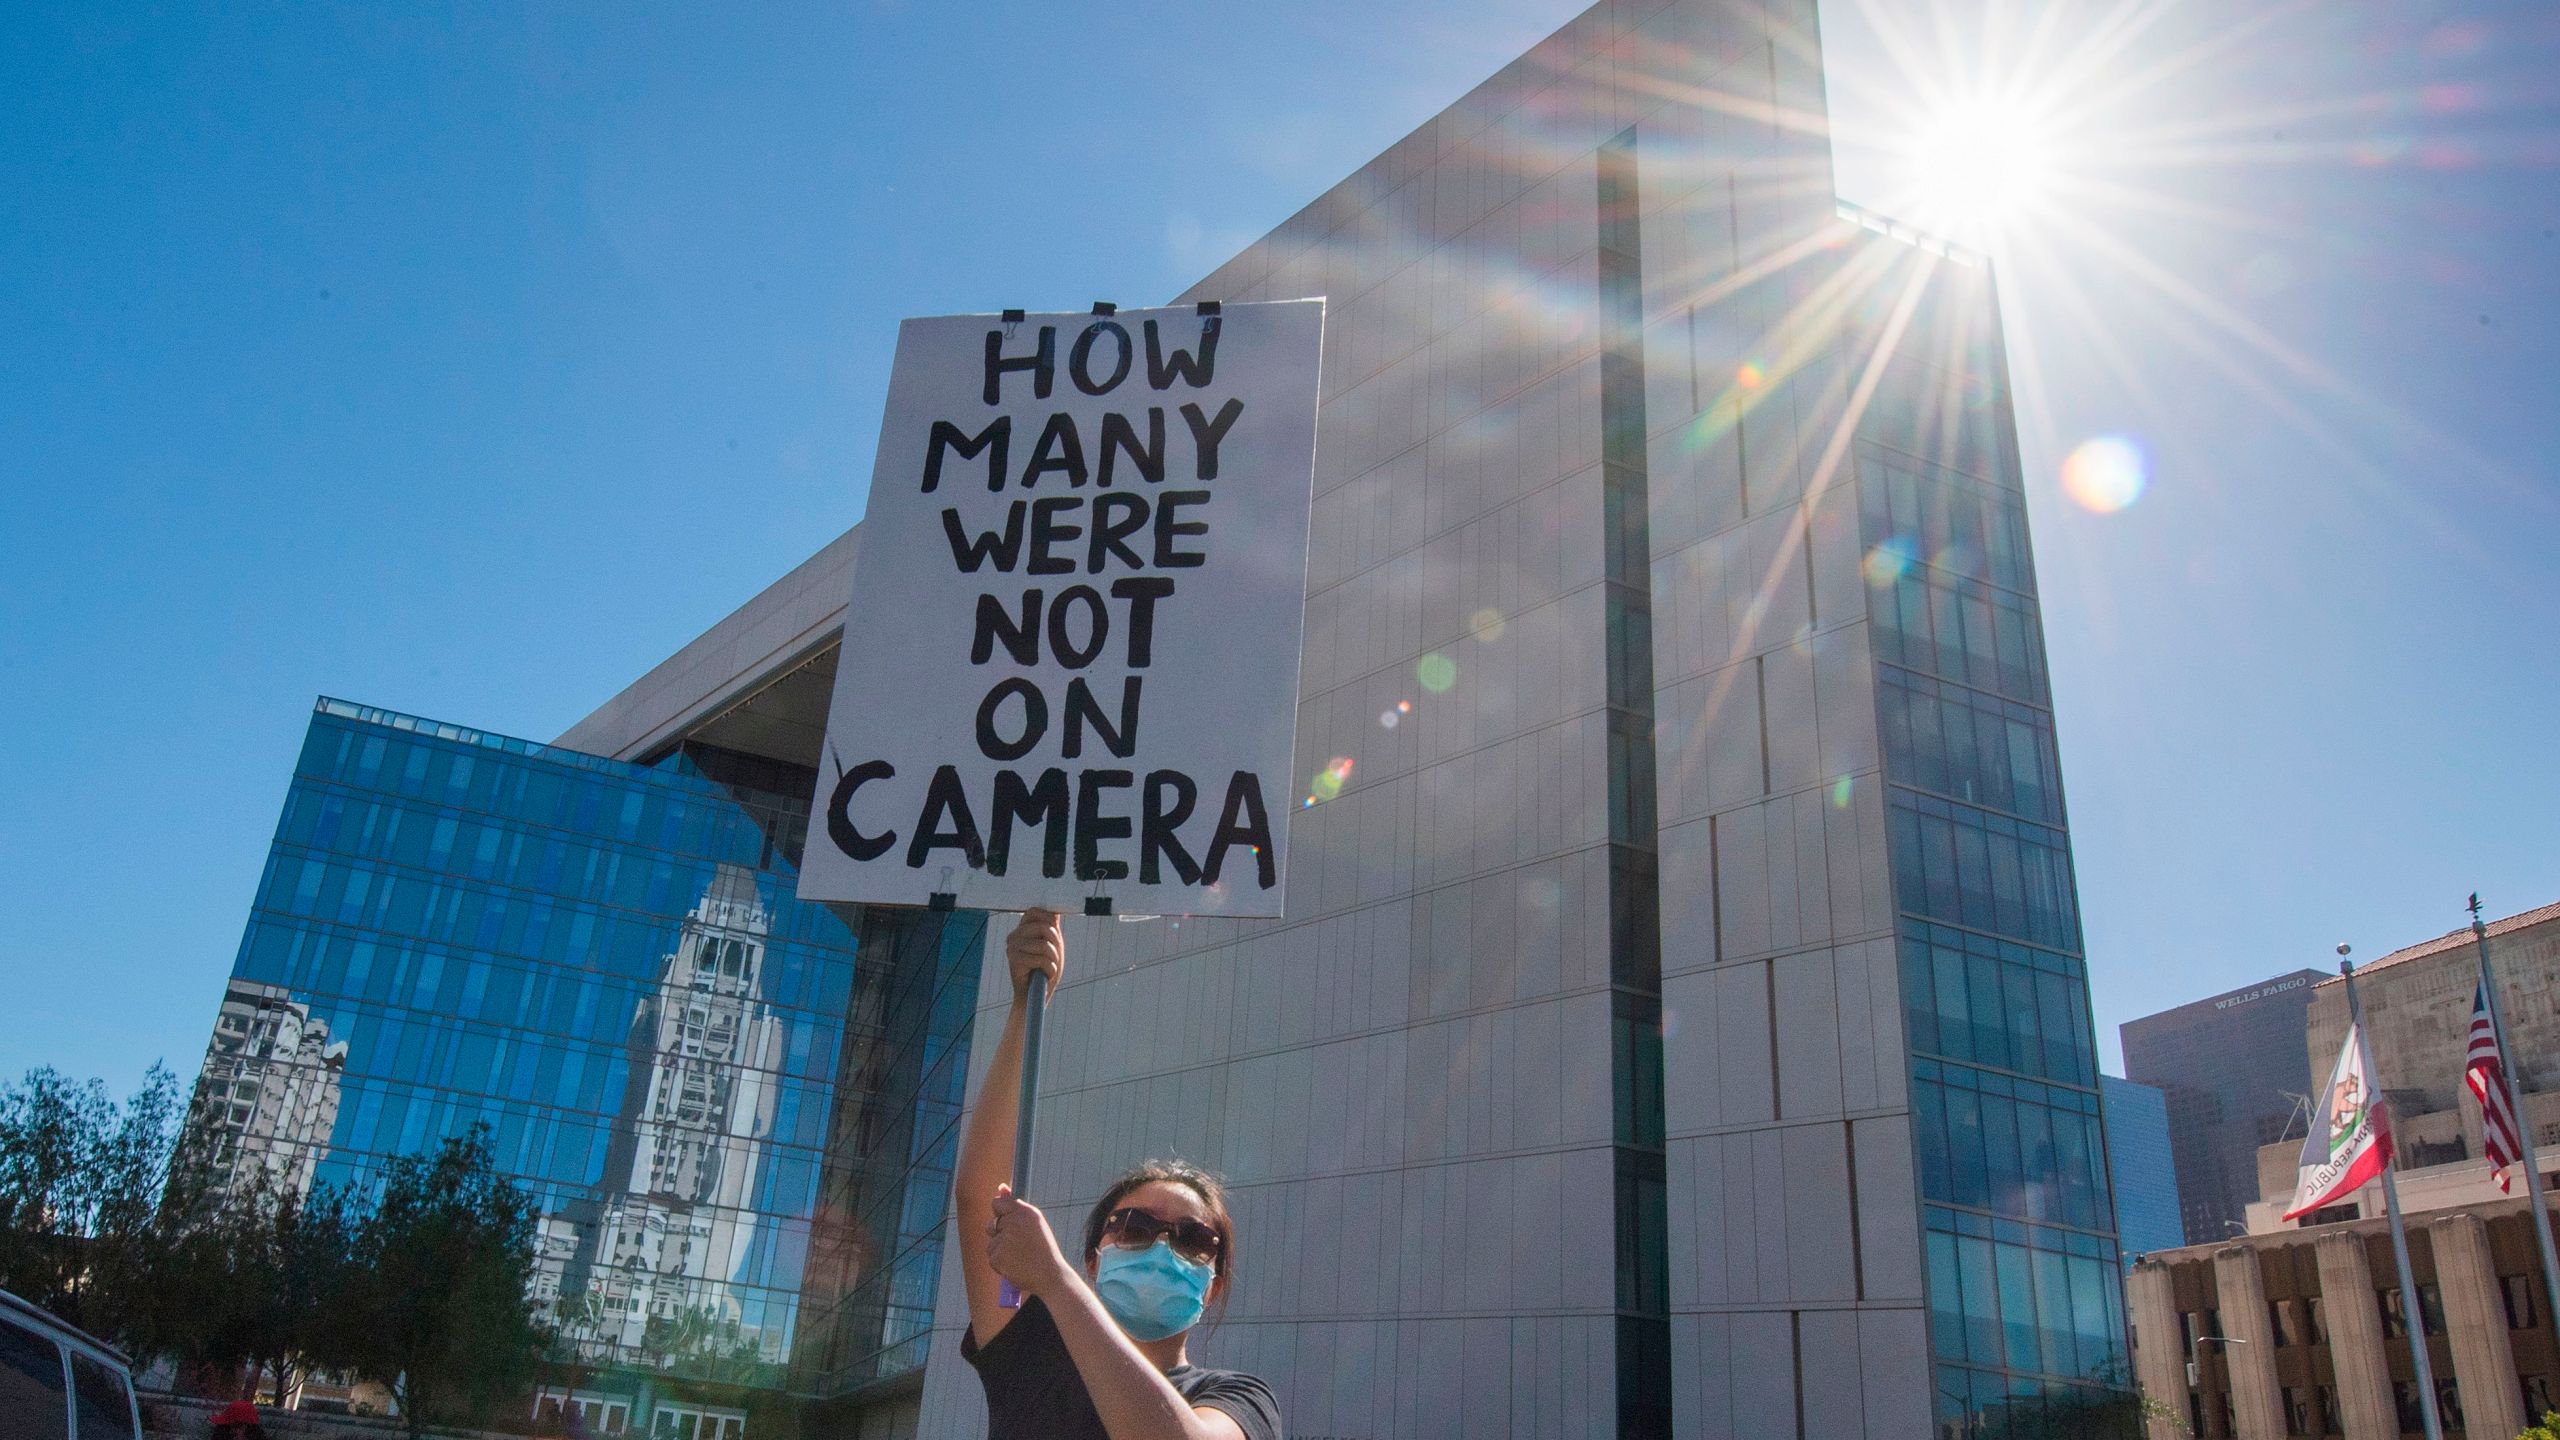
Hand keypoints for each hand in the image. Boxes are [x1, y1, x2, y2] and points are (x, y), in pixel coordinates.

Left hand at [987, 1184, 1075, 1298]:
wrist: (1050, 1276)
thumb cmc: (1042, 1249)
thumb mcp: (1034, 1222)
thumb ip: (1015, 1206)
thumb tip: (1001, 1186)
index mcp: (1026, 1212)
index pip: (997, 1203)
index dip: (1001, 1214)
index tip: (1010, 1225)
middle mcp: (1014, 1222)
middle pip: (992, 1224)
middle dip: (1000, 1234)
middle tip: (1020, 1245)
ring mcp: (1005, 1240)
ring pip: (991, 1242)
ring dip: (1000, 1250)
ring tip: (1019, 1256)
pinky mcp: (998, 1256)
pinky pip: (992, 1257)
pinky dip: (1000, 1263)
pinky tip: (1015, 1265)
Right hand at [1005, 908, 1063, 997]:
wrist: (1035, 997)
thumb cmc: (1045, 971)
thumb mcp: (1053, 946)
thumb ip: (1053, 928)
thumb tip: (1055, 912)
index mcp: (1021, 930)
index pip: (1034, 911)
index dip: (1050, 920)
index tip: (1054, 936)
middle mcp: (1013, 937)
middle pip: (1044, 927)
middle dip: (1056, 945)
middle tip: (1052, 959)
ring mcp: (1012, 948)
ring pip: (1045, 945)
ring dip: (1053, 960)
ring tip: (1047, 968)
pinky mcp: (1014, 961)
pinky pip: (1042, 959)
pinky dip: (1049, 969)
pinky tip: (1043, 975)